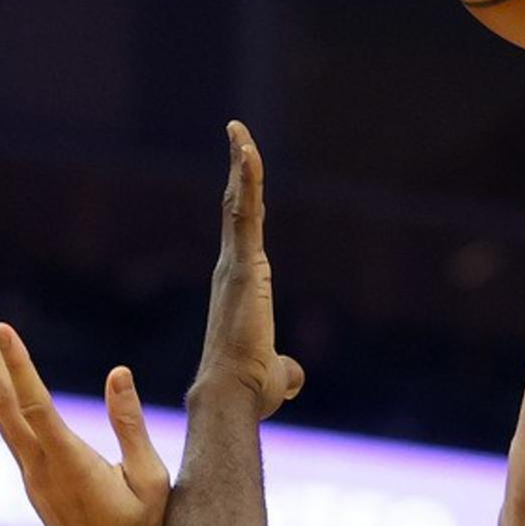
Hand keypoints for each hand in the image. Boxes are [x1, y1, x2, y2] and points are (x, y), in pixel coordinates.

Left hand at [0, 289, 168, 525]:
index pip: (33, 404)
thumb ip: (130, 426)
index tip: (2, 324)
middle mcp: (38, 467)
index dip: (16, 363)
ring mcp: (30, 476)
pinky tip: (0, 372)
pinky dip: (2, 391)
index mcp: (68, 464)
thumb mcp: (152, 481)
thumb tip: (117, 373)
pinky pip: (11, 428)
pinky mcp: (34, 481)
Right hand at [201, 121, 306, 418]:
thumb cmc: (249, 389)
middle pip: (237, 208)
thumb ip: (284, 370)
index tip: (244, 169)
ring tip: (239, 129)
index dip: (246, 199)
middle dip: (238, 169)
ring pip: (238, 204)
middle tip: (237, 132)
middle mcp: (232, 269)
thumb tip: (292, 380)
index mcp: (242, 285)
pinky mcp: (243, 266)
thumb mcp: (274, 375)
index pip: (245, 232)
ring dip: (240, 165)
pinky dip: (245, 181)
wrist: (233, 396)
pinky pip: (244, 214)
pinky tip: (246, 151)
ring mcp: (235, 265)